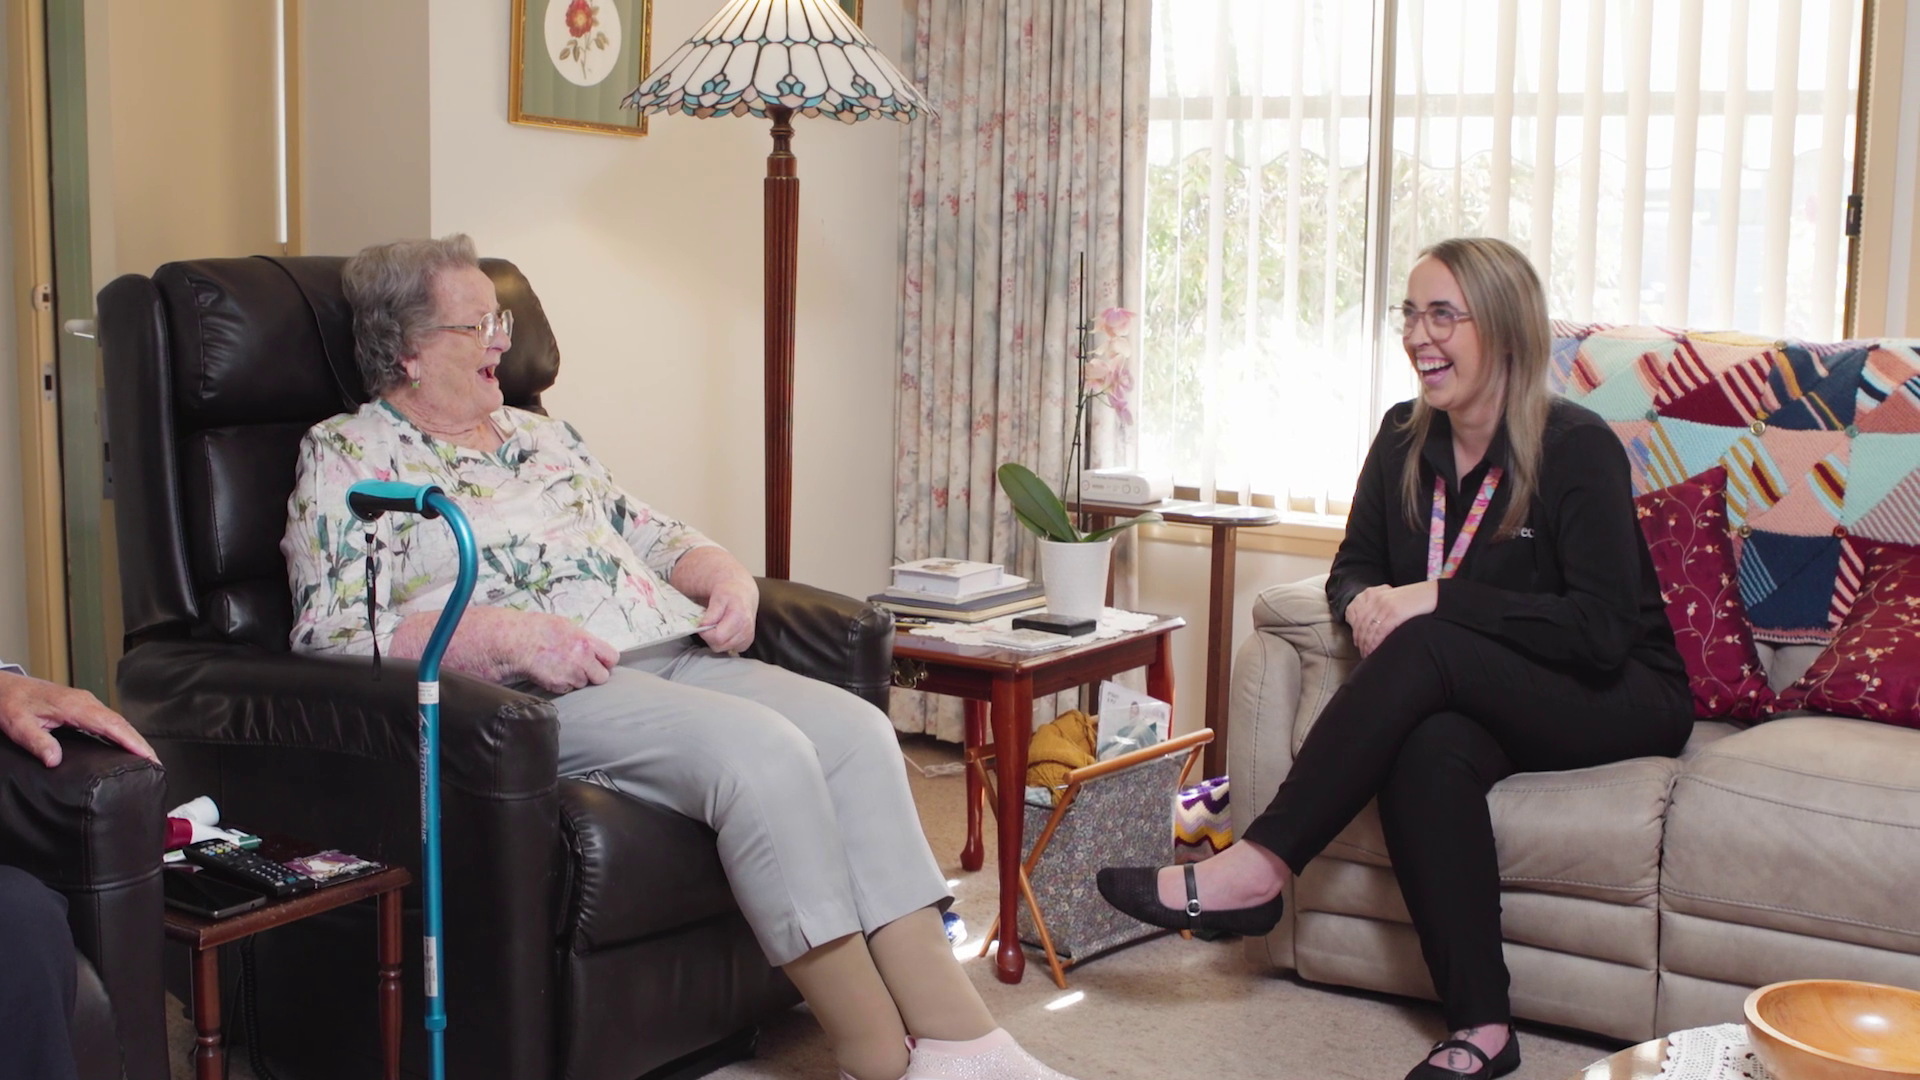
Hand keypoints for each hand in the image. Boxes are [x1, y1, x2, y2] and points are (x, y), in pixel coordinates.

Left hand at [0, 671, 160, 768]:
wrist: (3, 686)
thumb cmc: (10, 702)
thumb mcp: (18, 724)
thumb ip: (38, 742)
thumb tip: (55, 760)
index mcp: (75, 706)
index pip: (112, 725)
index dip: (132, 741)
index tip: (149, 756)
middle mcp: (85, 702)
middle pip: (121, 723)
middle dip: (141, 743)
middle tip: (156, 764)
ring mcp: (85, 703)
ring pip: (117, 721)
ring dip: (133, 738)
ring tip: (146, 757)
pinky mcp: (81, 707)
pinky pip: (108, 720)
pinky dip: (121, 732)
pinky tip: (123, 744)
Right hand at [492, 611, 619, 693]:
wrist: (516, 643)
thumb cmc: (538, 630)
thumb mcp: (566, 626)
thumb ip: (584, 639)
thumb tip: (594, 648)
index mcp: (586, 642)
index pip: (612, 658)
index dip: (606, 661)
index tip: (601, 661)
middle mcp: (582, 659)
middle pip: (602, 676)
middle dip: (594, 674)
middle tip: (582, 668)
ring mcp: (571, 674)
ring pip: (583, 683)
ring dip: (576, 679)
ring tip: (561, 667)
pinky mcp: (559, 686)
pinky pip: (568, 689)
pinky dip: (562, 684)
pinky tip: (552, 672)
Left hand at [697, 575, 758, 653]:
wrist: (743, 593)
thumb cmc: (729, 593)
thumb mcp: (718, 597)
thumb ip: (712, 613)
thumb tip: (703, 625)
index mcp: (739, 618)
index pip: (718, 637)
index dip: (706, 633)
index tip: (702, 624)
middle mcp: (746, 630)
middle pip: (719, 646)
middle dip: (710, 637)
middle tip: (709, 624)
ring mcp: (748, 638)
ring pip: (723, 649)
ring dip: (716, 640)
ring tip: (717, 625)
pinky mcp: (747, 642)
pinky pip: (729, 649)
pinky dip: (724, 642)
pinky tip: (725, 630)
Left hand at [1345, 581, 1437, 657]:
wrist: (1433, 594)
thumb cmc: (1417, 600)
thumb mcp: (1395, 600)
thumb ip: (1383, 609)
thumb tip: (1376, 626)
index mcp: (1376, 595)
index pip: (1360, 616)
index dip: (1357, 632)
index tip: (1358, 643)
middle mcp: (1378, 600)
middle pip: (1363, 624)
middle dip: (1361, 641)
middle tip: (1363, 652)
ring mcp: (1386, 606)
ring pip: (1370, 629)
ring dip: (1367, 644)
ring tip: (1368, 655)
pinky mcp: (1395, 613)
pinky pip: (1381, 631)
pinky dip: (1376, 643)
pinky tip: (1375, 650)